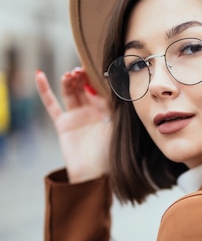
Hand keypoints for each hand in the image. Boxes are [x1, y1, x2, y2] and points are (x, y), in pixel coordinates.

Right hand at [35, 68, 112, 182]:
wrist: (95, 175)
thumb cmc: (111, 153)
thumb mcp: (119, 126)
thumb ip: (118, 106)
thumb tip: (123, 83)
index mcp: (109, 111)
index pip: (102, 88)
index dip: (98, 77)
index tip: (97, 66)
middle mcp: (93, 112)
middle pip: (85, 88)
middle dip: (83, 77)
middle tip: (81, 71)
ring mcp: (77, 117)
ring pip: (71, 92)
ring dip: (70, 82)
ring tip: (70, 75)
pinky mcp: (63, 124)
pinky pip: (51, 104)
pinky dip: (44, 90)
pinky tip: (39, 74)